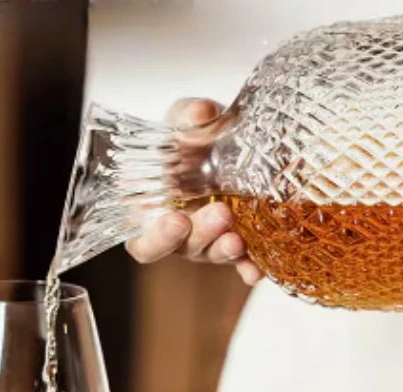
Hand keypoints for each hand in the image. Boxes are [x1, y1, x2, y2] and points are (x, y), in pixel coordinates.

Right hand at [124, 98, 262, 285]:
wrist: (225, 144)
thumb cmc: (190, 138)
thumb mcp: (186, 121)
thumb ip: (188, 117)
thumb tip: (202, 111)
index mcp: (150, 209)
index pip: (144, 241)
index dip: (157, 238)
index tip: (176, 219)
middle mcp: (176, 232)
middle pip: (181, 249)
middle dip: (201, 235)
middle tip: (220, 214)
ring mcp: (206, 241)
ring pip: (211, 254)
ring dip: (225, 248)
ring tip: (240, 237)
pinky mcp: (233, 243)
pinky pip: (241, 262)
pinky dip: (250, 266)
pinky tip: (258, 268)